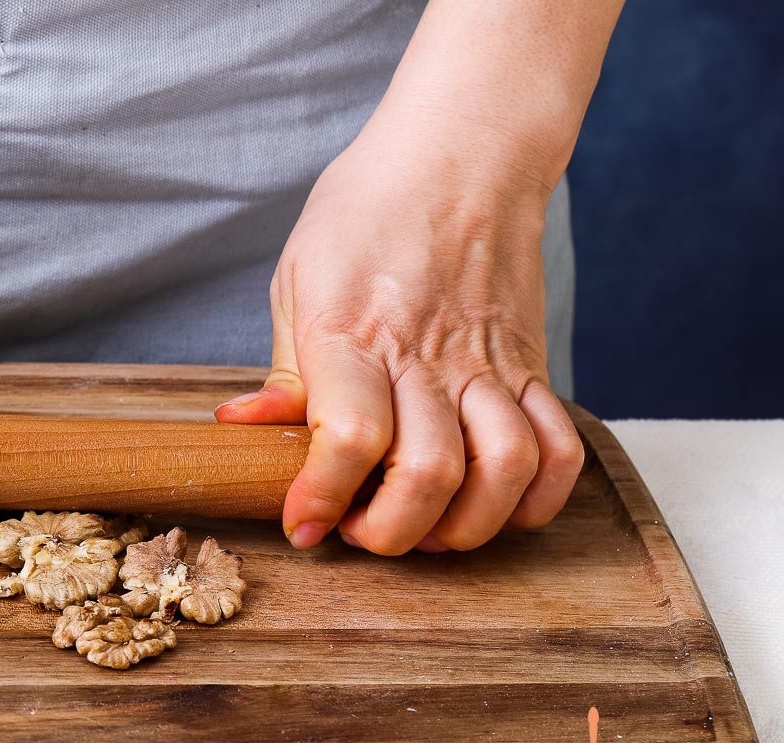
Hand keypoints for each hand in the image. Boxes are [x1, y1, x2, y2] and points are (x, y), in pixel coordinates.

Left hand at [215, 114, 583, 554]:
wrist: (461, 151)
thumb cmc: (366, 212)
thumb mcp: (298, 280)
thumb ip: (282, 371)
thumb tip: (241, 430)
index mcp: (353, 333)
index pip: (348, 438)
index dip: (322, 497)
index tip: (303, 526)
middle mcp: (426, 354)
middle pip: (427, 474)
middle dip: (389, 532)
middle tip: (360, 531)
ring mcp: (487, 362)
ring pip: (503, 470)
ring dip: (465, 526)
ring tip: (426, 530)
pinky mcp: (530, 364)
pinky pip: (559, 446)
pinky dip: (537, 496)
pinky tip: (495, 507)